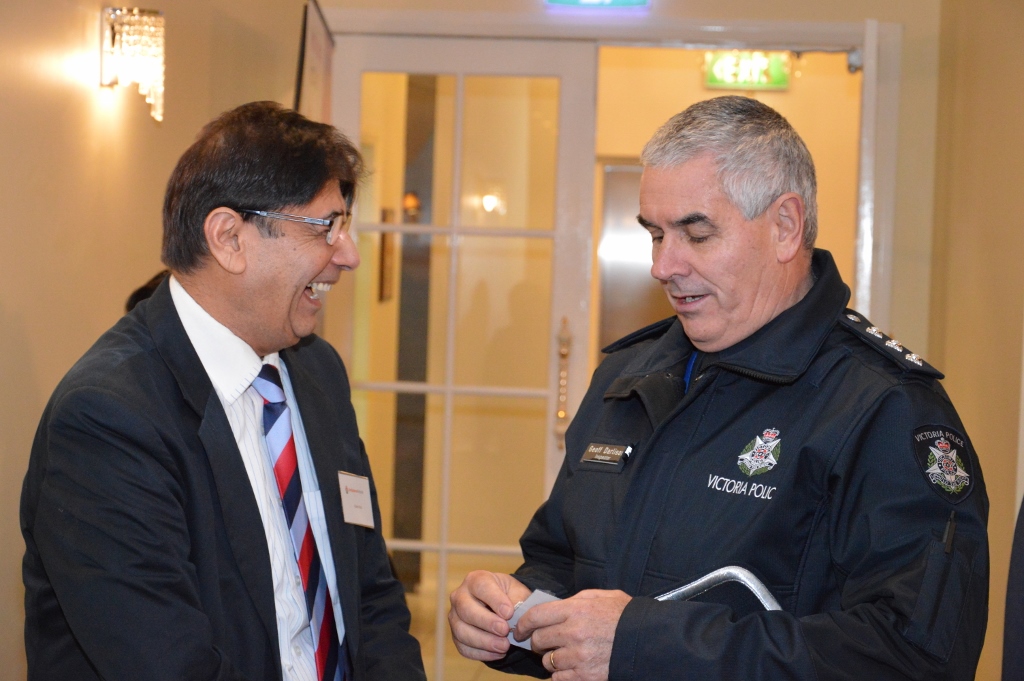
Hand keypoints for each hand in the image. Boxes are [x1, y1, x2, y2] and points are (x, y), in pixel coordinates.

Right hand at [448, 571, 532, 660]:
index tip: (509, 613)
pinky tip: (498, 654)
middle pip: (466, 609)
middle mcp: (460, 596)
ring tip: (504, 646)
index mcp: (476, 580)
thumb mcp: (517, 592)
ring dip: (484, 641)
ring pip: (462, 631)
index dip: (494, 600)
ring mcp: (455, 617)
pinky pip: (463, 647)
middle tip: (505, 631)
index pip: (481, 586)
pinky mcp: (456, 636)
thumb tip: (514, 618)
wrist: (503, 608)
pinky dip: (481, 653)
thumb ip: (517, 602)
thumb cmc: (509, 597)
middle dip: (486, 622)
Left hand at [515, 589, 630, 680]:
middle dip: (538, 641)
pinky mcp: (585, 676)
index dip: (523, 624)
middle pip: (538, 640)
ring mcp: (578, 656)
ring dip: (551, 659)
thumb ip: (577, 599)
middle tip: (544, 642)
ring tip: (563, 655)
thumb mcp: (603, 596)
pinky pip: (558, 678)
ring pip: (547, 661)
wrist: (648, 642)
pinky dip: (560, 675)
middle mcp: (573, 633)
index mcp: (575, 610)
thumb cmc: (626, 617)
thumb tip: (556, 606)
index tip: (520, 629)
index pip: (536, 616)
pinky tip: (570, 668)